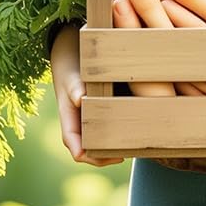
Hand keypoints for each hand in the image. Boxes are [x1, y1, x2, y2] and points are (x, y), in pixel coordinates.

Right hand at [50, 23, 124, 167]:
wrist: (70, 47)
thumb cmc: (70, 61)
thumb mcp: (71, 72)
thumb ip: (75, 85)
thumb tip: (80, 99)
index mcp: (68, 118)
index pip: (76, 148)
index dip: (93, 157)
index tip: (116, 157)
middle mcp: (77, 122)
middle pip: (89, 150)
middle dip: (107, 155)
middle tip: (129, 153)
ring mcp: (86, 117)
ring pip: (98, 141)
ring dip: (113, 145)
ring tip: (136, 144)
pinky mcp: (97, 109)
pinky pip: (106, 127)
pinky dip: (118, 131)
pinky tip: (137, 127)